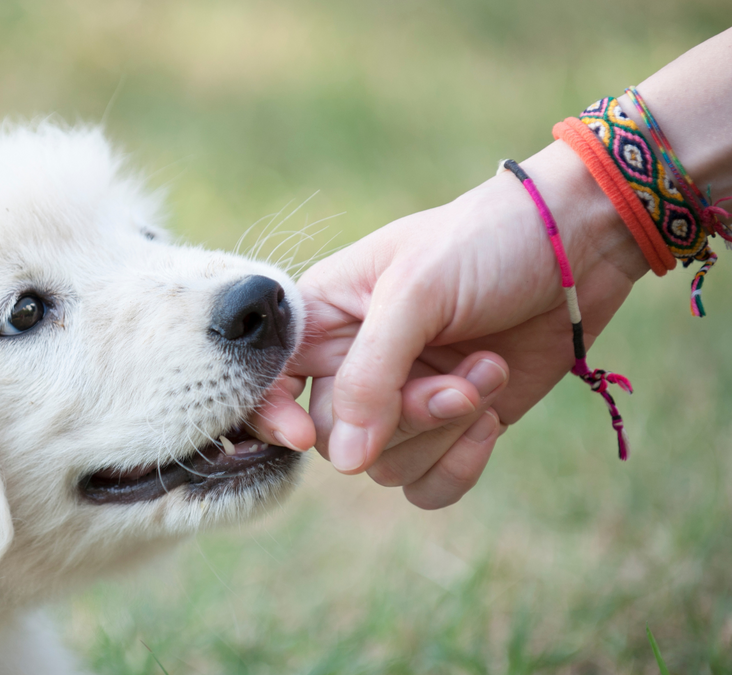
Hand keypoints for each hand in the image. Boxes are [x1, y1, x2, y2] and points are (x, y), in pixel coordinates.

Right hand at [253, 141, 649, 507]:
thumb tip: (346, 461)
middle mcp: (354, 365)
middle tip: (459, 380)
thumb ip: (371, 374)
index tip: (303, 433)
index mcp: (324, 318)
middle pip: (339, 440)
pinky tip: (493, 415)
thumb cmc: (484, 242)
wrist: (578, 244)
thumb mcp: (417, 292)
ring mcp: (405, 400)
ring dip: (445, 431)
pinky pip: (430, 485)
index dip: (275, 417)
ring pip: (386, 468)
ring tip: (487, 372)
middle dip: (405, 418)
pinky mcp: (453, 427)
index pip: (270, 384)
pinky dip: (461, 464)